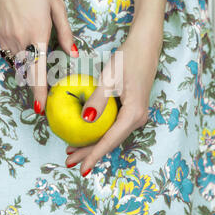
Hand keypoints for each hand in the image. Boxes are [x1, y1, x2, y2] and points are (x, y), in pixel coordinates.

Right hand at [0, 0, 77, 113]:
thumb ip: (66, 34)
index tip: (40, 108)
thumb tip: (73, 55)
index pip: (38, 71)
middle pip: (27, 71)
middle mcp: (19, 40)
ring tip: (35, 50)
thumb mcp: (57, 6)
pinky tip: (25, 38)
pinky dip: (20, 53)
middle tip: (43, 88)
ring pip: (19, 62)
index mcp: (37, 34)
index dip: (39, 91)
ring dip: (28, 64)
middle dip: (35, 82)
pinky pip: (10, 52)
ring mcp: (6, 38)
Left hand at [65, 21, 162, 176]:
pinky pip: (113, 126)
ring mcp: (135, 114)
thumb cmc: (128, 59)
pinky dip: (99, 132)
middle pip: (110, 142)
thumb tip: (85, 121)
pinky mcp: (131, 108)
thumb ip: (98, 101)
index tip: (80, 168)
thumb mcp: (110, 78)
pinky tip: (87, 132)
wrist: (145, 45)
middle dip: (90, 153)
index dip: (94, 155)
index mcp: (134, 114)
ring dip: (93, 144)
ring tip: (74, 151)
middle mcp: (137, 118)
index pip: (110, 141)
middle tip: (70, 161)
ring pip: (111, 135)